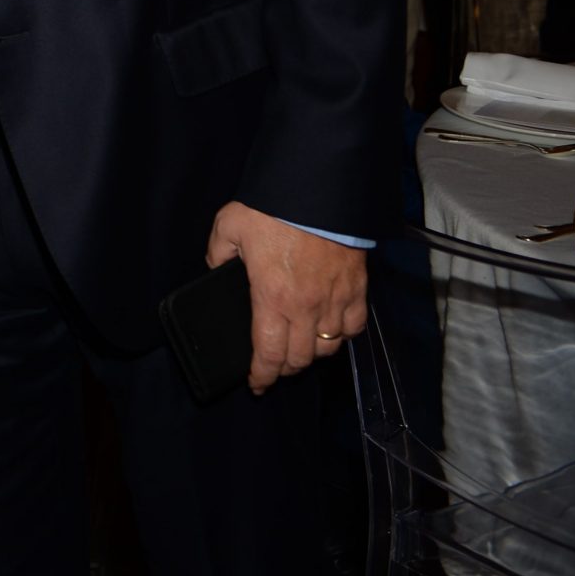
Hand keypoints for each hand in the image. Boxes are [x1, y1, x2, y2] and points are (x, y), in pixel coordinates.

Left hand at [206, 201, 367, 394]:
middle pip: (299, 358)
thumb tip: (216, 268)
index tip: (256, 384)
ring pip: (328, 348)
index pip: (269, 353)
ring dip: (311, 354)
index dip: (262, 376)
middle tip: (273, 365)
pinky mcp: (358, 289)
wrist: (321, 191)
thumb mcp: (228, 226)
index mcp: (272, 297)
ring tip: (298, 348)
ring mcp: (335, 301)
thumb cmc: (273, 209)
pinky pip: (353, 327)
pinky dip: (341, 336)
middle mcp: (307, 308)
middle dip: (283, 368)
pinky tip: (330, 331)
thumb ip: (218, 254)